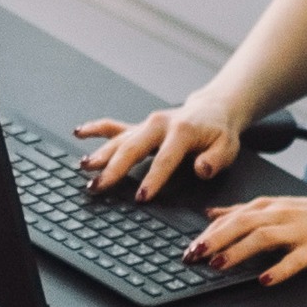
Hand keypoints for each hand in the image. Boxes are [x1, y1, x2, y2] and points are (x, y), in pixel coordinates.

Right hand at [75, 101, 252, 201]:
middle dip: (114, 169)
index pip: (165, 159)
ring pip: (120, 140)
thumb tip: (201, 169)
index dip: (153, 179)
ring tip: (85, 167)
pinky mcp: (139, 126)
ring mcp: (146, 124)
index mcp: (181, 132)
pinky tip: (79, 133)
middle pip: (133, 148)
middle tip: (99, 186)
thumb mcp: (228, 147)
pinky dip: (95, 129)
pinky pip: (114, 126)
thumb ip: (215, 160)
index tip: (142, 197)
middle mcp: (159, 125)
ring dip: (101, 154)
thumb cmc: (219, 132)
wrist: (212, 109)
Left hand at [186, 191, 306, 287]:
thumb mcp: (278, 206)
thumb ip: (243, 211)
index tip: (188, 247)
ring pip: (263, 238)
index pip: (232, 216)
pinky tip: (264, 280)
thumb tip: (210, 213)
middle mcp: (281, 215)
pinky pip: (294, 260)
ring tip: (218, 265)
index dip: (208, 232)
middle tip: (193, 255)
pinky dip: (277, 270)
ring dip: (237, 252)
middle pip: (242, 224)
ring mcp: (299, 232)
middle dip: (214, 240)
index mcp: (269, 206)